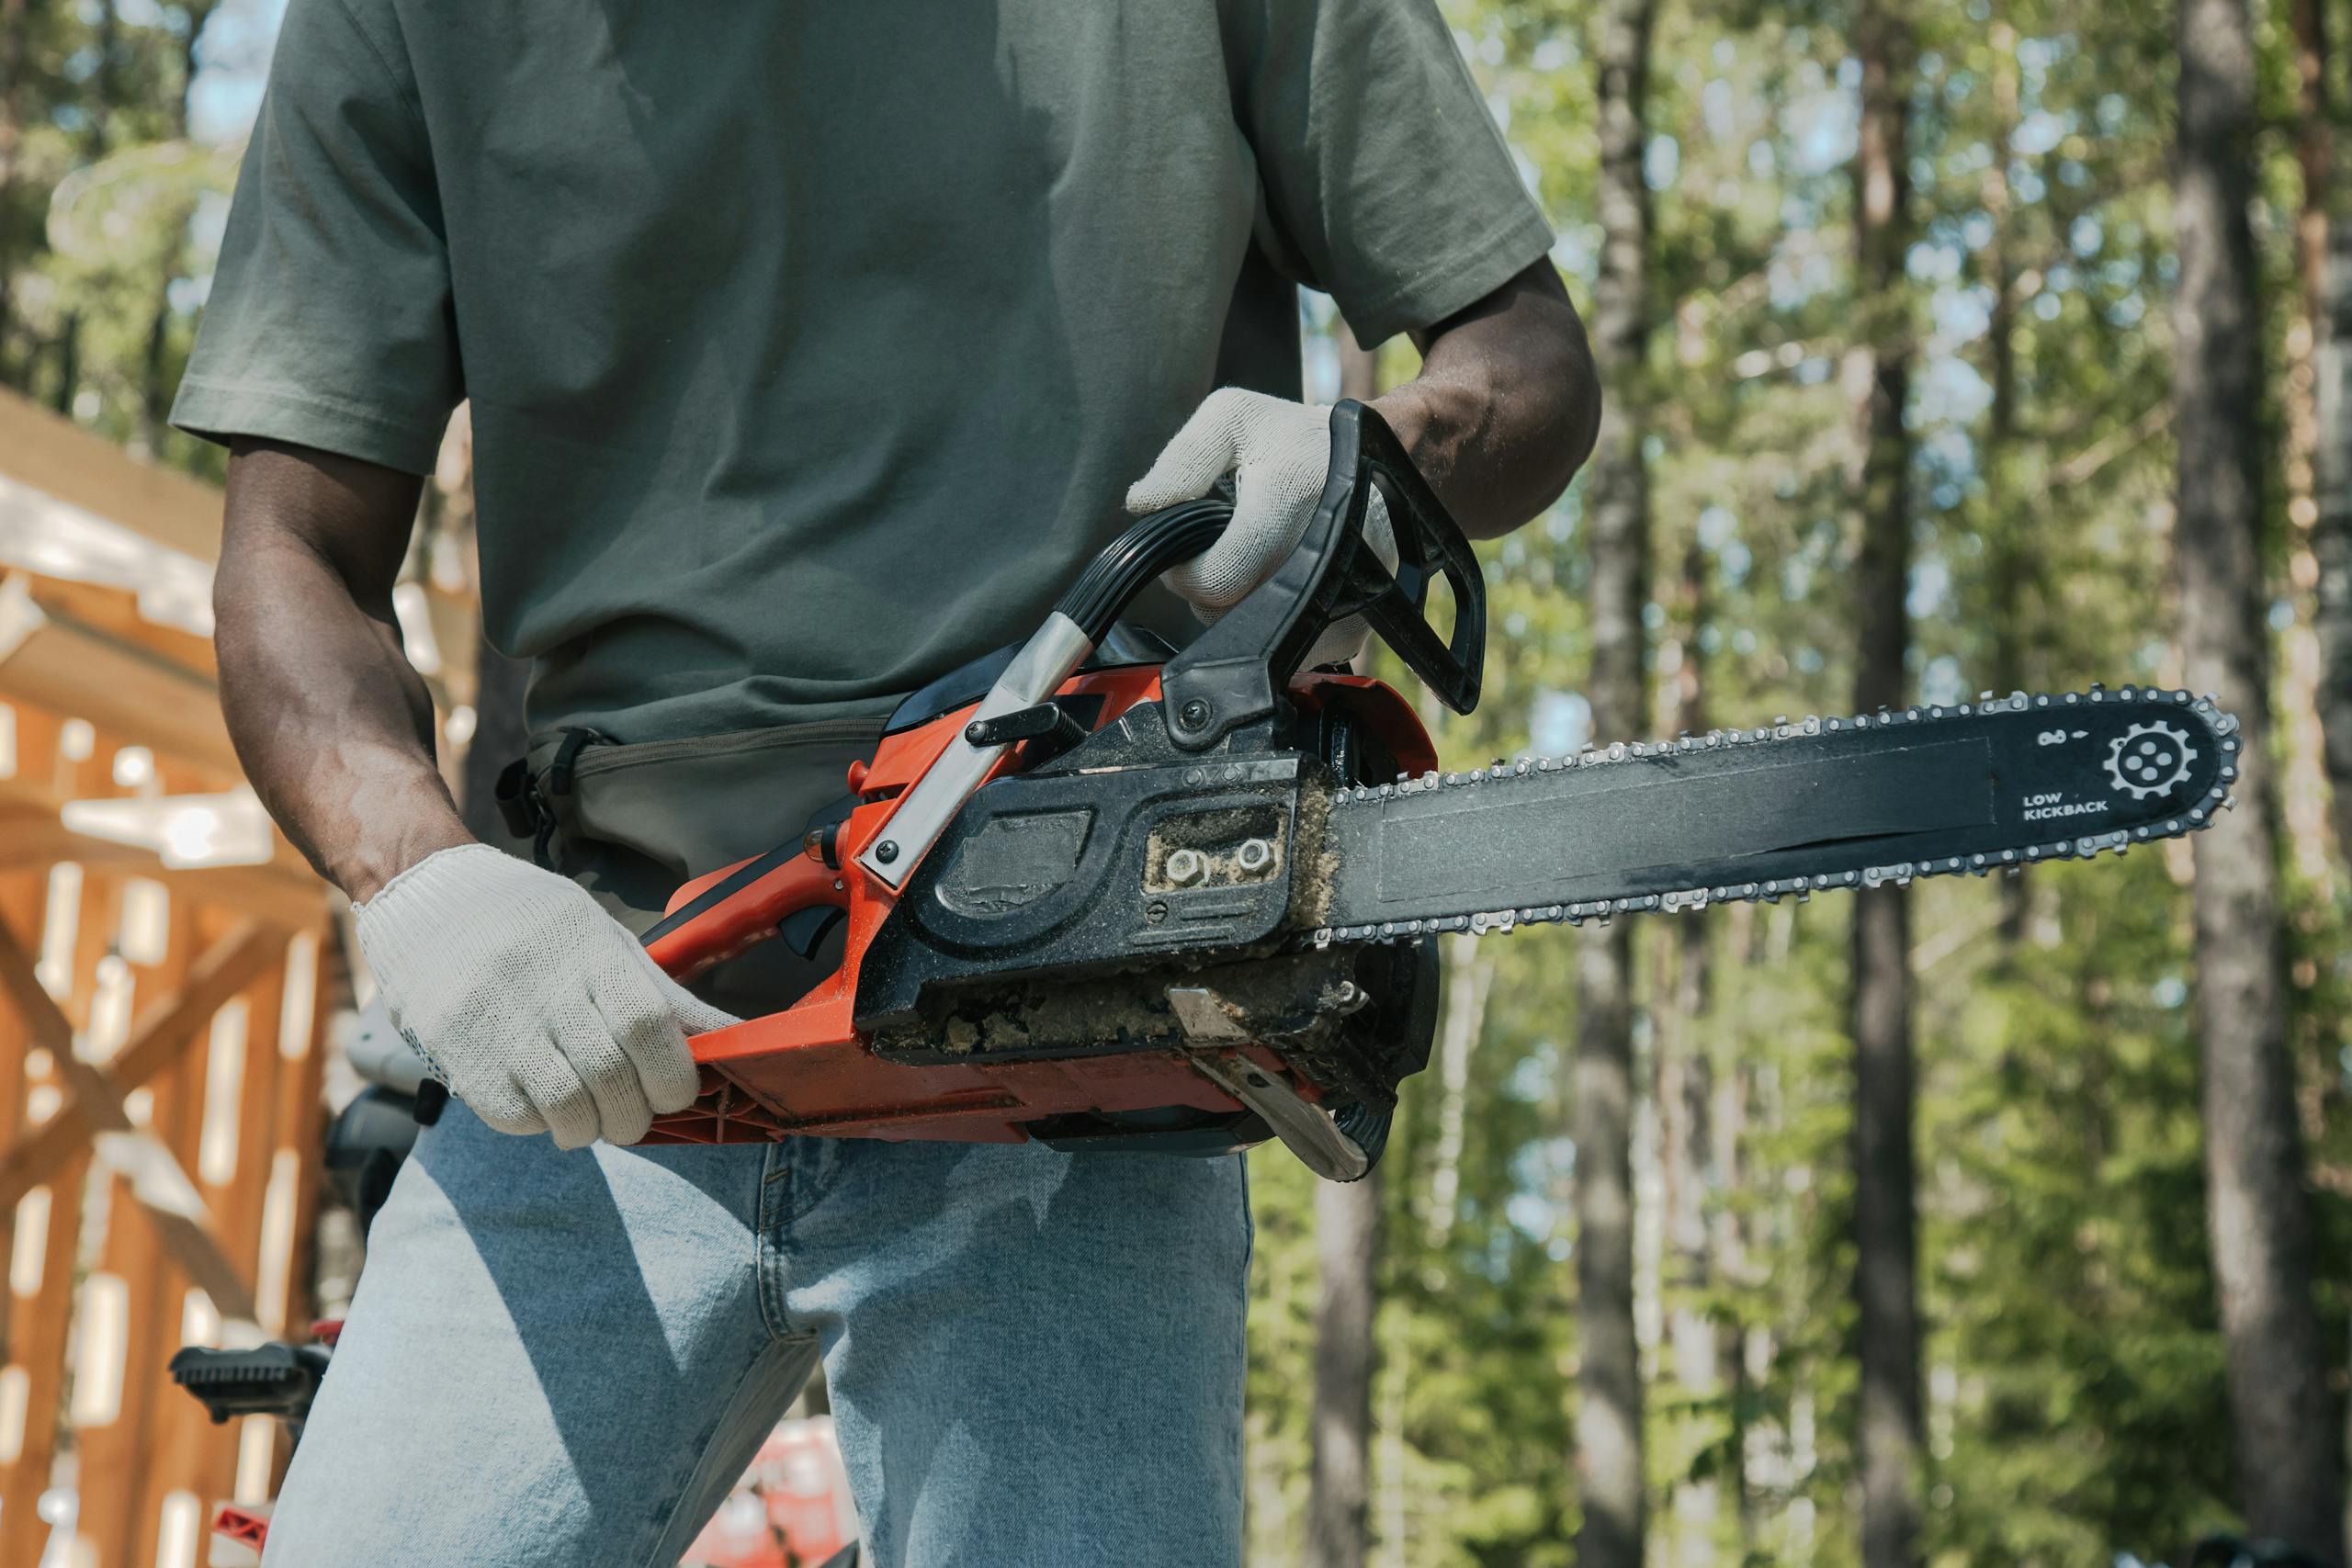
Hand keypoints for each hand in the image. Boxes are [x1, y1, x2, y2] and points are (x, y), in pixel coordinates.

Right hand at [354, 844, 734, 1147]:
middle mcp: (543, 984)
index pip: (646, 1023)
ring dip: (590, 1128)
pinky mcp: (456, 1050)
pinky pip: (513, 1116)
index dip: (673, 1073)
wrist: (427, 896)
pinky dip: (540, 1124)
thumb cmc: (534, 924)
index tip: (675, 1091)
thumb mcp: (605, 939)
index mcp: (590, 949)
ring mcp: (495, 1019)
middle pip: (610, 1076)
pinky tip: (542, 1104)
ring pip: (564, 1107)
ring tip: (592, 1119)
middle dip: (635, 1115)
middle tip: (635, 1116)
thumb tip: (738, 1036)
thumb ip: (663, 995)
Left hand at [1127, 389, 1398, 668]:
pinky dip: (1275, 627)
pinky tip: (1278, 588)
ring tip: (1250, 570)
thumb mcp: (1234, 418)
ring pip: (1264, 638)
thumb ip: (1183, 459)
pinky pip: (1295, 649)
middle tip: (1218, 557)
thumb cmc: (1299, 439)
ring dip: (1242, 613)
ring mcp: (1347, 592)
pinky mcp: (1358, 622)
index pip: (1218, 578)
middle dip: (1211, 593)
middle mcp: (1325, 549)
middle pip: (1235, 614)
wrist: (1384, 457)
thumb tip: (1143, 505)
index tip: (1185, 558)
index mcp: (1289, 497)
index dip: (1186, 576)